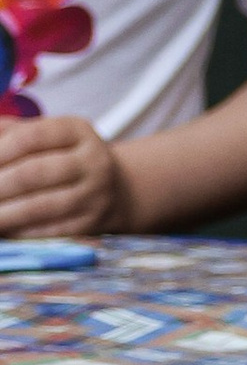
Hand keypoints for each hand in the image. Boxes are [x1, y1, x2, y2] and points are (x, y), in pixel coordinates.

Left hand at [0, 114, 131, 238]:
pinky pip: (49, 231)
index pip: (31, 136)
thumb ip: (13, 132)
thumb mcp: (50, 136)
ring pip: (40, 206)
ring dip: (5, 214)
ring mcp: (94, 195)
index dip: (0, 151)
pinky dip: (21, 232)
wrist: (116, 189)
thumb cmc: (67, 158)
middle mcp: (92, 161)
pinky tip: (7, 229)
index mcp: (77, 131)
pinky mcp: (91, 224)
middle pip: (33, 173)